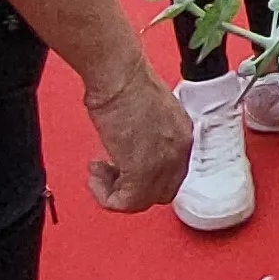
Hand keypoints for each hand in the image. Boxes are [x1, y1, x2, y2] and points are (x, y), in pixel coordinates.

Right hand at [82, 70, 190, 210]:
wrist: (119, 76)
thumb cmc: (126, 81)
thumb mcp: (146, 112)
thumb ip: (147, 135)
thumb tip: (131, 150)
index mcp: (183, 134)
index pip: (172, 173)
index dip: (146, 176)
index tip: (124, 168)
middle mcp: (180, 151)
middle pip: (160, 192)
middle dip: (132, 186)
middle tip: (109, 171)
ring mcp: (164, 164)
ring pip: (142, 201)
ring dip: (114, 191)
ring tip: (98, 171)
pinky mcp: (143, 173)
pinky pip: (125, 203)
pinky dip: (105, 196)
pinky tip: (95, 176)